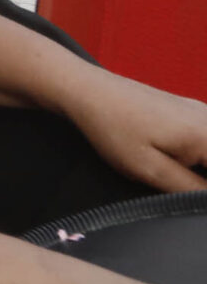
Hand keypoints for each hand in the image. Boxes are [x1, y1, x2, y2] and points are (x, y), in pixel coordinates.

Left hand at [62, 68, 206, 192]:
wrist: (87, 91)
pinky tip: (173, 159)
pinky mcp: (191, 111)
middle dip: (202, 179)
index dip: (205, 193)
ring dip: (199, 171)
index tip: (182, 189)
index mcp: (206, 135)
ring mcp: (203, 112)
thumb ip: (190, 190)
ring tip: (168, 169)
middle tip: (171, 180)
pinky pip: (205, 138)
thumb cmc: (113, 129)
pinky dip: (197, 155)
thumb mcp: (150, 170)